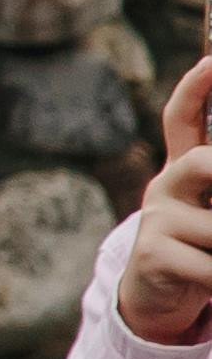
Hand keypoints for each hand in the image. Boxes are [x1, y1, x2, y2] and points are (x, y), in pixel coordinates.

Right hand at [126, 53, 211, 345]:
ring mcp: (155, 220)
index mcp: (183, 171)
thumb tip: (211, 163)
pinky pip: (209, 267)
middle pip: (200, 163)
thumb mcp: (211, 210)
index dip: (196, 88)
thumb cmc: (200, 245)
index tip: (211, 60)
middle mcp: (165, 186)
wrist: (155, 298)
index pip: (181, 119)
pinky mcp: (151, 256)